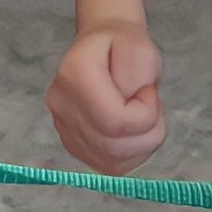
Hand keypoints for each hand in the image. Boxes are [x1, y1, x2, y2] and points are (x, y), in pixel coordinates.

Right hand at [47, 19, 168, 173]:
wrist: (103, 48)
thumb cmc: (122, 45)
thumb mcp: (139, 44)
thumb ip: (138, 68)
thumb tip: (130, 101)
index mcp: (74, 74)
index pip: (113, 121)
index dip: (145, 113)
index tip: (148, 91)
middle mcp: (62, 105)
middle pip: (114, 146)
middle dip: (147, 131)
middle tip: (149, 103)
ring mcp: (64, 128)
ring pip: (114, 161)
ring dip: (141, 143)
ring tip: (140, 113)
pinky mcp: (73, 145)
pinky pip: (110, 166)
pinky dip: (131, 153)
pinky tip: (131, 128)